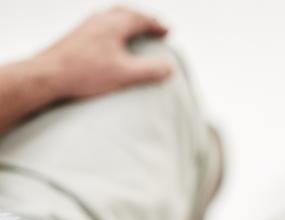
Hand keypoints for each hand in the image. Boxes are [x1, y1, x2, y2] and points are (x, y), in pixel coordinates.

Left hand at [36, 7, 171, 99]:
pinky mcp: (76, 36)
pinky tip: (110, 42)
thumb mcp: (125, 74)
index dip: (157, 25)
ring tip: (135, 31)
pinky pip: (100, 25)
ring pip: (111, 17)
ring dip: (127, 21)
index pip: (141, 19)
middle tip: (154, 28)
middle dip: (143, 20)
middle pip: (126, 13)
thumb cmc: (85, 73)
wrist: (47, 75)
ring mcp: (86, 26)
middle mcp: (100, 19)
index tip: (168, 32)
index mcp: (114, 24)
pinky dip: (113, 28)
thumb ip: (150, 71)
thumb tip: (170, 68)